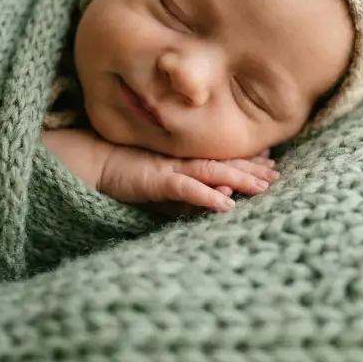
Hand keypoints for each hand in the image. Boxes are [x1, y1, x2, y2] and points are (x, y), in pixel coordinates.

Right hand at [41, 128, 278, 215]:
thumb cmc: (118, 169)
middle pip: (222, 162)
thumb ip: (180, 190)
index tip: (268, 161)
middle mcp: (179, 159)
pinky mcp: (156, 178)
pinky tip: (226, 204)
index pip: (218, 157)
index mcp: (180, 157)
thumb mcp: (154, 182)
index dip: (243, 159)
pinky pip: (186, 188)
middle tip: (276, 173)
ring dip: (240, 178)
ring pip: (213, 172)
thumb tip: (214, 198)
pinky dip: (207, 195)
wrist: (86, 158)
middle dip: (251, 168)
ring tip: (265, 185)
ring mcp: (169, 166)